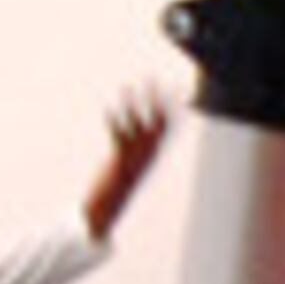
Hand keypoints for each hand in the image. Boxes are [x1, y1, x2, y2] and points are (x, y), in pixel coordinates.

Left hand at [85, 84, 171, 239]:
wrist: (108, 206)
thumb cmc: (117, 185)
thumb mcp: (128, 166)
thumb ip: (132, 153)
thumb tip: (133, 143)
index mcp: (152, 152)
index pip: (168, 124)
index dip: (173, 106)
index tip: (177, 88)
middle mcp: (148, 152)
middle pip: (158, 120)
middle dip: (156, 98)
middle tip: (153, 77)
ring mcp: (136, 154)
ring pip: (138, 123)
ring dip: (133, 103)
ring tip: (127, 85)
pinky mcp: (120, 157)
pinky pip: (119, 135)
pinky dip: (114, 121)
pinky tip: (107, 108)